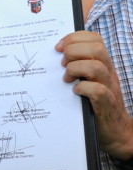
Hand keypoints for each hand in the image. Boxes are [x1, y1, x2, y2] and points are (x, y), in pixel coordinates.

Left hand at [57, 31, 132, 157]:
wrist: (116, 132)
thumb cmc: (96, 104)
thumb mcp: (88, 81)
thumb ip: (76, 68)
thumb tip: (53, 57)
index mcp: (103, 65)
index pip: (95, 39)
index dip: (74, 38)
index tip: (58, 47)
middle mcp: (108, 73)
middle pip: (96, 48)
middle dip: (73, 50)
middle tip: (61, 64)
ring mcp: (109, 88)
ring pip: (96, 66)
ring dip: (75, 69)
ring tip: (66, 79)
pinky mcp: (106, 104)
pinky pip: (97, 90)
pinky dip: (82, 88)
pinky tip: (74, 92)